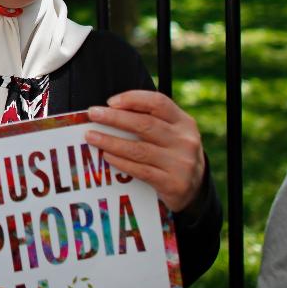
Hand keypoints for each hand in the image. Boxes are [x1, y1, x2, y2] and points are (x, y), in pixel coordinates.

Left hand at [86, 90, 205, 212]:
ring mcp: (180, 163)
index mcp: (184, 122)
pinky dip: (120, 162)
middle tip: (93, 114)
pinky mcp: (172, 183)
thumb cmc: (174, 154)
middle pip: (145, 124)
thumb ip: (151, 120)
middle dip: (115, 118)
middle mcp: (185, 140)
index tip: (110, 101)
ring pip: (139, 149)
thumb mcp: (172, 133)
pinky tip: (106, 156)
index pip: (158, 103)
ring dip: (111, 141)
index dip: (133, 99)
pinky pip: (140, 170)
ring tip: (92, 136)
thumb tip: (111, 110)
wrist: (195, 188)